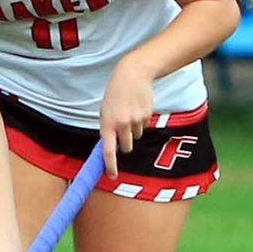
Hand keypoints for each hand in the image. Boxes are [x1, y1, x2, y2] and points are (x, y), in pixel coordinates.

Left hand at [100, 58, 154, 178]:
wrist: (132, 75)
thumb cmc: (115, 93)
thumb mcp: (105, 110)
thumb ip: (107, 128)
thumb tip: (109, 146)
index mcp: (107, 123)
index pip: (109, 151)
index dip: (110, 166)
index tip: (112, 175)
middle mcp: (122, 124)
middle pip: (126, 147)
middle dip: (125, 143)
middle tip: (122, 129)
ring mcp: (136, 120)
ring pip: (136, 136)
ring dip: (133, 129)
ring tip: (129, 112)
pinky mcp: (147, 116)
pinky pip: (143, 126)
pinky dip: (140, 121)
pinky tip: (137, 107)